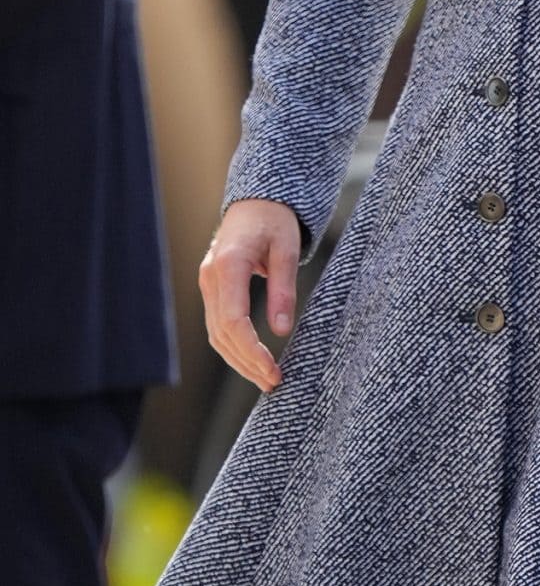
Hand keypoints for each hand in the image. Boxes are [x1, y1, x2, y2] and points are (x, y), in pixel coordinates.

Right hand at [199, 198, 300, 391]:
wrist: (255, 202)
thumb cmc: (274, 221)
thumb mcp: (287, 250)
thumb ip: (283, 290)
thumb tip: (282, 331)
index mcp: (228, 265)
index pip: (233, 319)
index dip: (251, 350)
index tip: (273, 370)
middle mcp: (210, 277)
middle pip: (222, 333)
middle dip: (247, 363)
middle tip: (274, 383)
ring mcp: (207, 284)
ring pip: (216, 333)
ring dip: (239, 360)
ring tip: (266, 380)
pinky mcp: (212, 289)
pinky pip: (217, 325)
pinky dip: (233, 347)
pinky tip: (252, 361)